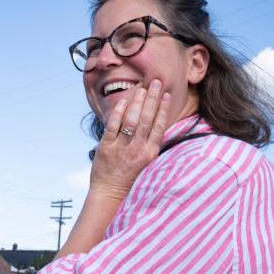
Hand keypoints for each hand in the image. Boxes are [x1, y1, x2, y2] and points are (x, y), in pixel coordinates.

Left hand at [89, 79, 171, 201]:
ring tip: (141, 88)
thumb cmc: (130, 174)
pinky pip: (113, 127)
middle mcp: (137, 150)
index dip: (163, 109)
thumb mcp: (145, 159)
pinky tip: (123, 101)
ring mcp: (121, 149)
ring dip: (137, 102)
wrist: (110, 192)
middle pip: (146, 119)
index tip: (167, 94)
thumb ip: (150, 141)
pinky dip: (118, 113)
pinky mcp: (106, 148)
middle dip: (152, 99)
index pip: (159, 126)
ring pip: (131, 121)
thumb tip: (155, 120)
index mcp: (150, 153)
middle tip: (156, 82)